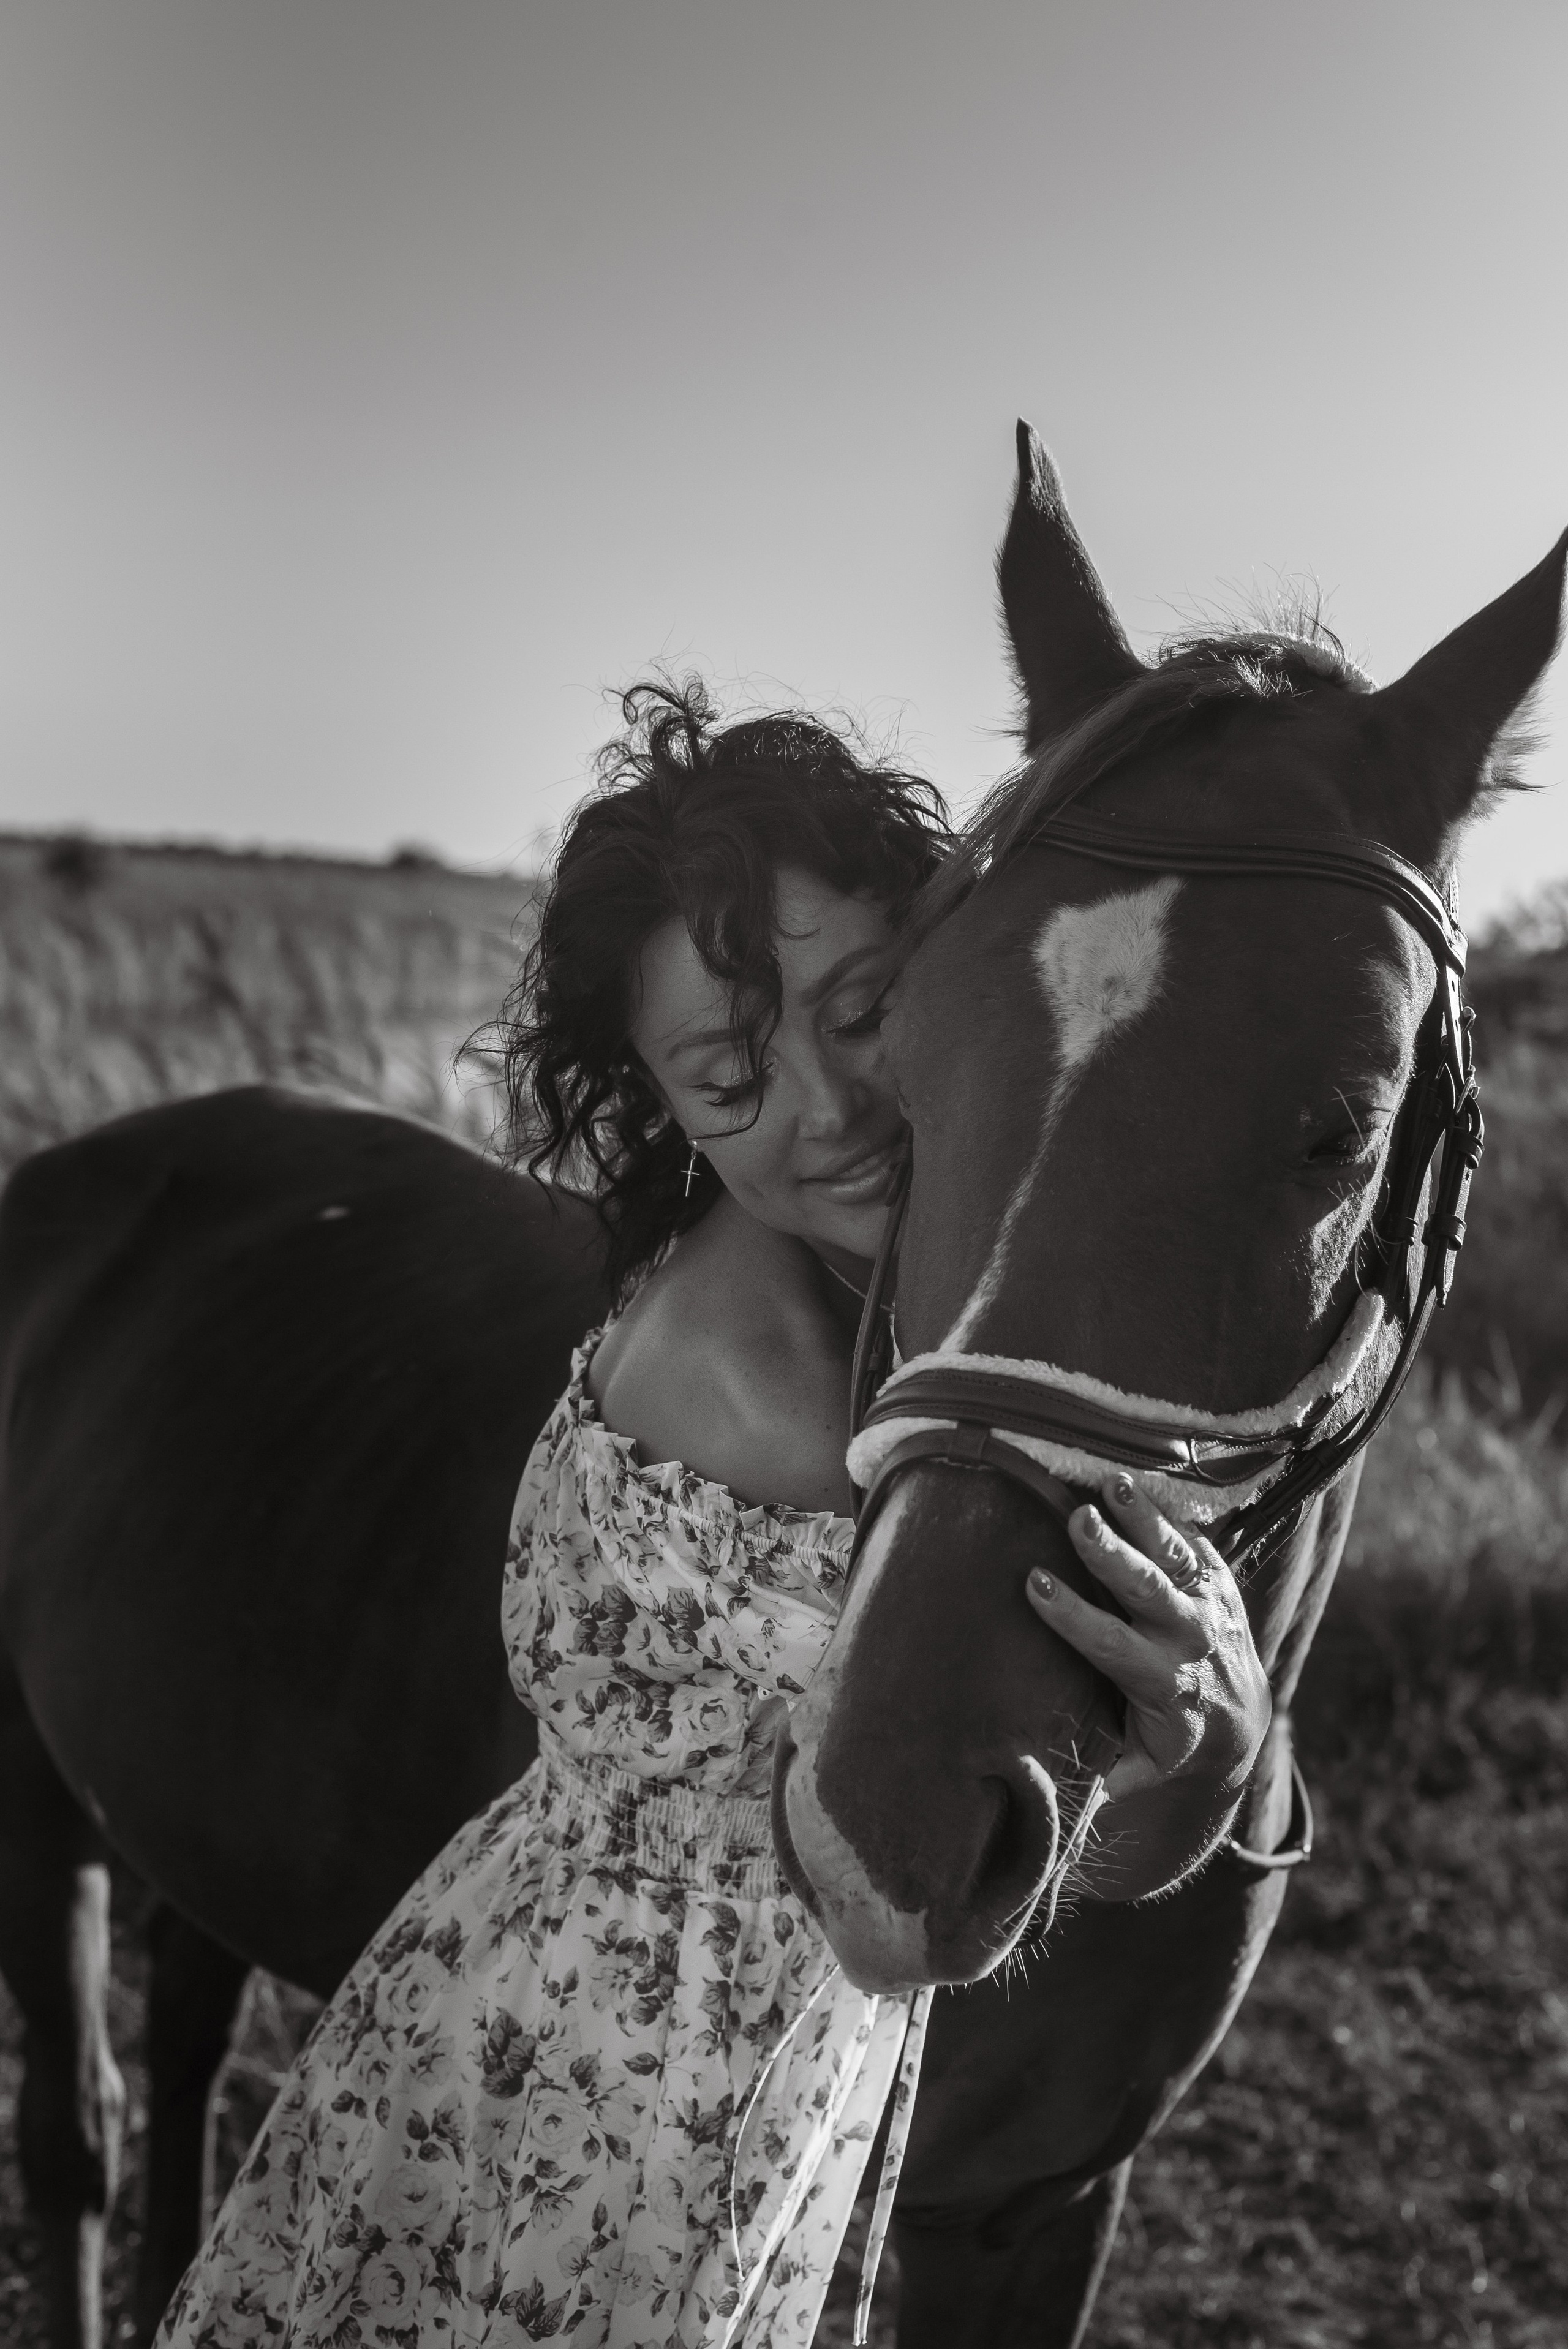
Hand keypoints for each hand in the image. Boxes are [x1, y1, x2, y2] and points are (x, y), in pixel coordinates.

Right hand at [1024, 1472, 1270, 1809]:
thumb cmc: (1173, 1738)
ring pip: (1175, 1556)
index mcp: (1160, 1680)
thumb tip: (1063, 1803)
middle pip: (1148, 1589)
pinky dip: (1167, 1512)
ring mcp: (1209, 1604)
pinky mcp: (1219, 1580)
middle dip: (1111, 1555)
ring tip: (1112, 1484)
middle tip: (1078, 1520)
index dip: (1072, 1615)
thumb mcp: (1146, 1765)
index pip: (1111, 1643)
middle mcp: (1187, 1637)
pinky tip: (1135, 1482)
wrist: (1244, 1718)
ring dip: (1144, 1518)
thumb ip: (1107, 1774)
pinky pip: (1194, 1542)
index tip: (1035, 1584)